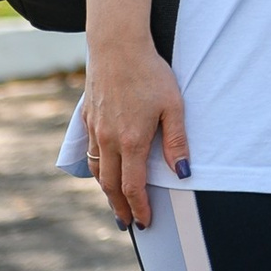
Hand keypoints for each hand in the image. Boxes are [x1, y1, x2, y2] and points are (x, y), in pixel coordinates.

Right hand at [84, 40, 187, 229]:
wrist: (117, 47)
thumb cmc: (150, 73)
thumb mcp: (173, 106)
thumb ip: (177, 142)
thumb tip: (183, 173)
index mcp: (131, 141)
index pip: (133, 186)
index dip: (139, 208)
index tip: (144, 222)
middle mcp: (108, 140)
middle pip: (110, 185)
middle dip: (119, 207)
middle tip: (127, 223)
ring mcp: (95, 129)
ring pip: (97, 170)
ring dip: (106, 190)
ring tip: (115, 202)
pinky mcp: (87, 118)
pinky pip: (90, 152)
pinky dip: (97, 168)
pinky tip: (103, 170)